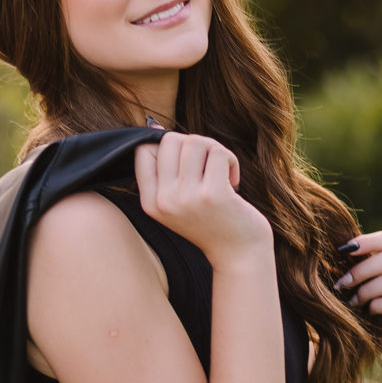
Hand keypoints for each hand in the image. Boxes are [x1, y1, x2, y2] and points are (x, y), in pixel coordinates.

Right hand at [134, 133, 271, 267]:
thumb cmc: (212, 221)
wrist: (239, 255)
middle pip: (170, 140)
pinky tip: (233, 179)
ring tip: (221, 171)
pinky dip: (230, 159)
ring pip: (195, 141)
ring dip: (214, 150)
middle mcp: (164, 201)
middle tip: (208, 166)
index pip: (143, 150)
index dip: (167, 147)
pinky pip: (219, 152)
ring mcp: (187, 198)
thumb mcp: (178, 200)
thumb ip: (166, 170)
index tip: (187, 165)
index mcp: (150, 203)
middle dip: (194, 145)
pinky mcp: (213, 195)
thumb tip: (154, 127)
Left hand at [336, 231, 381, 332]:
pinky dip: (375, 306)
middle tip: (342, 283)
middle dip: (361, 270)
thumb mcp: (355, 278)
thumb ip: (354, 261)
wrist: (363, 336)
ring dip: (366, 290)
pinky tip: (367, 312)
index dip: (366, 242)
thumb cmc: (357, 300)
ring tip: (352, 301)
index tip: (343, 250)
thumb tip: (342, 247)